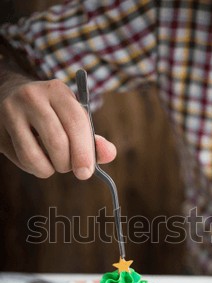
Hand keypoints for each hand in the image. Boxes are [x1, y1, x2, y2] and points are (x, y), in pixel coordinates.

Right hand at [0, 78, 116, 178]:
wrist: (9, 95)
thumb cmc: (51, 114)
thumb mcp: (72, 118)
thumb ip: (92, 139)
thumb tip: (110, 154)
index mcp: (57, 90)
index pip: (76, 122)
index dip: (84, 151)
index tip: (87, 172)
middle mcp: (32, 97)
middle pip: (57, 142)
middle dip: (67, 164)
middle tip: (69, 167)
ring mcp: (11, 112)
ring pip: (35, 157)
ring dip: (49, 169)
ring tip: (52, 162)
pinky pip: (22, 161)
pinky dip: (35, 168)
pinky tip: (36, 157)